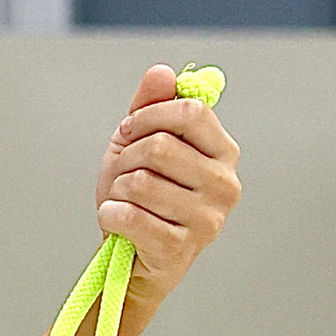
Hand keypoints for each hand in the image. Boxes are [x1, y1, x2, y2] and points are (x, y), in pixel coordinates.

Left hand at [96, 66, 239, 329]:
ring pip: (142, 182)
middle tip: (120, 173)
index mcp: (223, 154)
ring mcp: (207, 220)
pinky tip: (113, 220)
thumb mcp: (142, 146)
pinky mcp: (181, 249)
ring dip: (117, 189)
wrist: (131, 262)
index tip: (128, 130)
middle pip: (161, 146)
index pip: (191, 112)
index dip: (150, 115)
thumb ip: (152, 108)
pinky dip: (110, 214)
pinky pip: (131, 216)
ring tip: (120, 200)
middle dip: (127, 157)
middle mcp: (225, 185)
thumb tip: (161, 73)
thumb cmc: (141, 202)